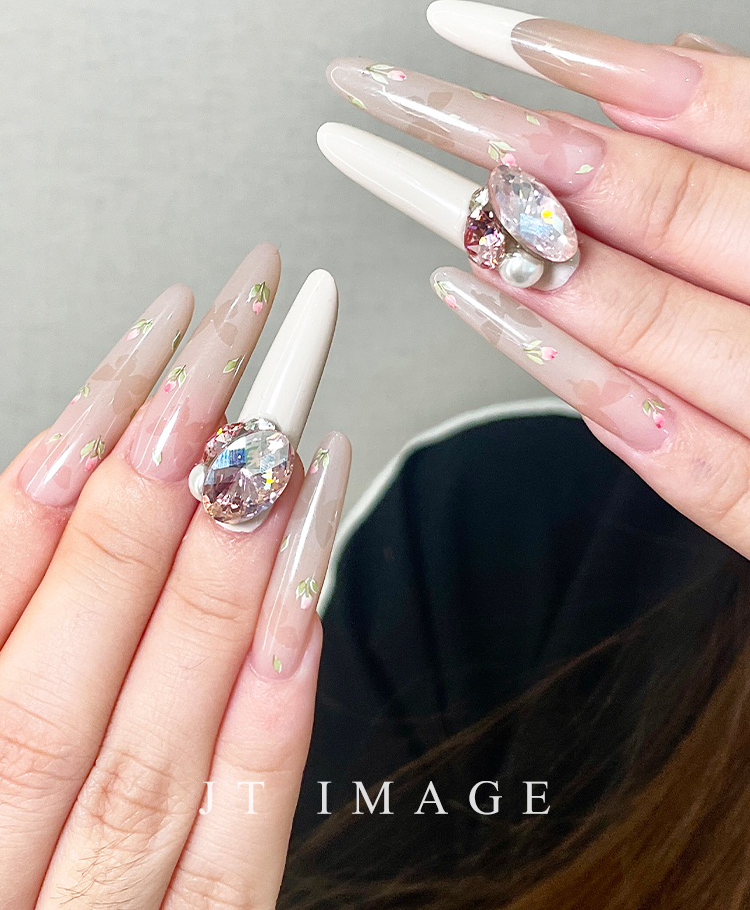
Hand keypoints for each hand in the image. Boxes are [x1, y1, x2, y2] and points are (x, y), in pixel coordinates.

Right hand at [0, 243, 349, 906]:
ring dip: (238, 553)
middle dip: (183, 452)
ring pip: (166, 712)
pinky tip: (310, 590)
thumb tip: (51, 474)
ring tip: (296, 418)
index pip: (0, 564)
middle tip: (253, 327)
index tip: (166, 332)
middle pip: (93, 617)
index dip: (87, 430)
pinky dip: (272, 710)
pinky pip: (230, 839)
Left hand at [319, 5, 749, 555]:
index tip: (481, 30)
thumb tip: (674, 56)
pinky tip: (472, 308)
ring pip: (646, 314)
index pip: (732, 112)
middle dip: (504, 138)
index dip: (600, 66)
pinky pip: (677, 455)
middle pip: (657, 199)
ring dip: (510, 245)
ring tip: (400, 179)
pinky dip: (570, 376)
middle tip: (388, 89)